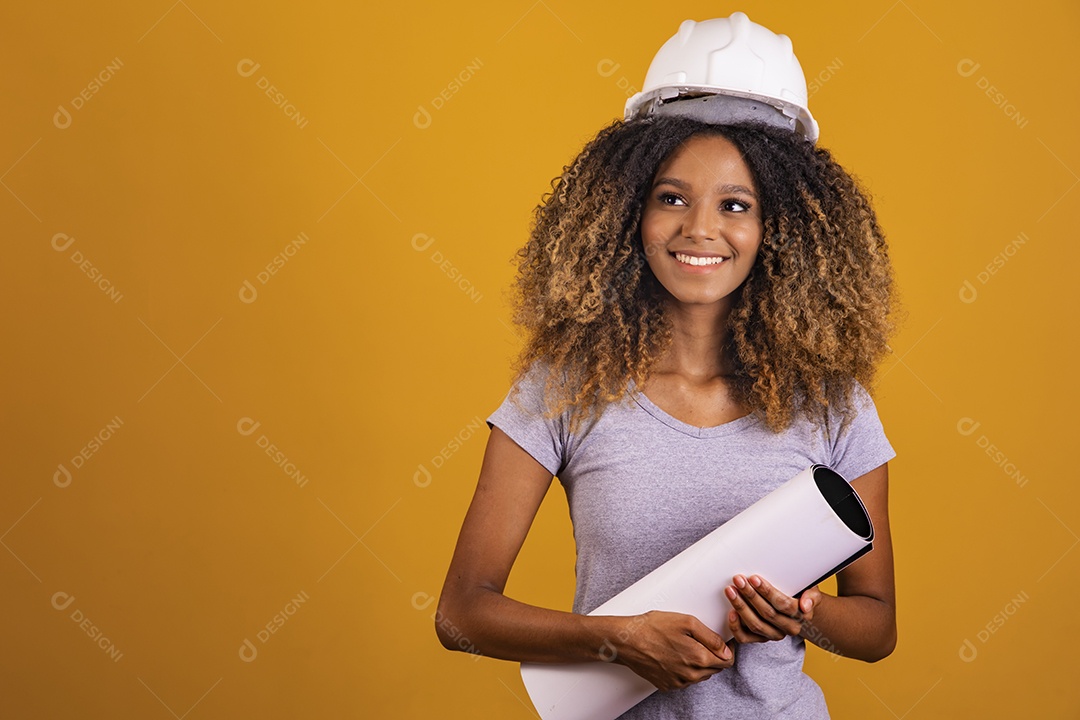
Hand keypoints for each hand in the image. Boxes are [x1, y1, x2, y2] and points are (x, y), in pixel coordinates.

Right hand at [607, 610, 733, 691]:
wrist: (627, 641)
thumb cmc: (653, 627)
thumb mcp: (687, 622)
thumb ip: (711, 637)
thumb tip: (726, 649)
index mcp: (699, 658)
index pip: (727, 661)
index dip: (727, 649)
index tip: (722, 641)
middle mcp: (691, 674)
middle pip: (715, 668)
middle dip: (713, 655)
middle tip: (700, 639)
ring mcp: (678, 682)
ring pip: (700, 675)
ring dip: (699, 663)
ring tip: (684, 645)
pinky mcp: (667, 685)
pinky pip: (685, 679)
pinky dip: (685, 669)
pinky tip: (674, 654)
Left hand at [724, 574, 821, 643]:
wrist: (799, 610)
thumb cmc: (801, 593)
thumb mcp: (811, 590)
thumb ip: (812, 595)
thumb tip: (805, 605)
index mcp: (800, 616)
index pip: (783, 604)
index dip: (767, 592)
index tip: (754, 578)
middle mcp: (788, 628)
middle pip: (767, 613)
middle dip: (750, 595)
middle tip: (738, 580)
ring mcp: (774, 635)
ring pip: (755, 624)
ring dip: (741, 607)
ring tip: (731, 590)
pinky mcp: (761, 639)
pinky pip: (746, 638)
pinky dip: (736, 627)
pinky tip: (730, 612)